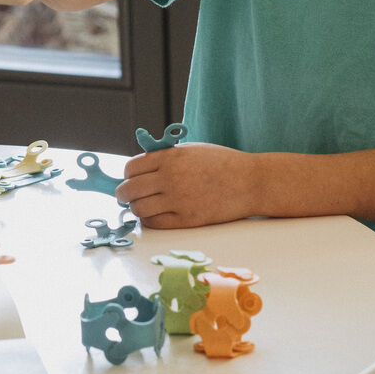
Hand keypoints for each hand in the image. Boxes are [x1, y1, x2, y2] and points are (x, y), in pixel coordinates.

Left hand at [117, 143, 258, 228]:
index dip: (128, 174)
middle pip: (129, 189)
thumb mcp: (193, 150)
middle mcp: (171, 178)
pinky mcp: (186, 220)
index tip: (131, 178)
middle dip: (124, 193)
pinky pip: (154, 223)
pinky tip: (156, 214)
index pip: (131, 168)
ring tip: (143, 205)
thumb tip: (140, 169)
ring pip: (139, 208)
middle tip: (127, 195)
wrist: (250, 182)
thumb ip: (166, 157)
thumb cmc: (223, 163)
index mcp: (171, 157)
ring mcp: (178, 200)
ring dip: (136, 207)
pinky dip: (149, 220)